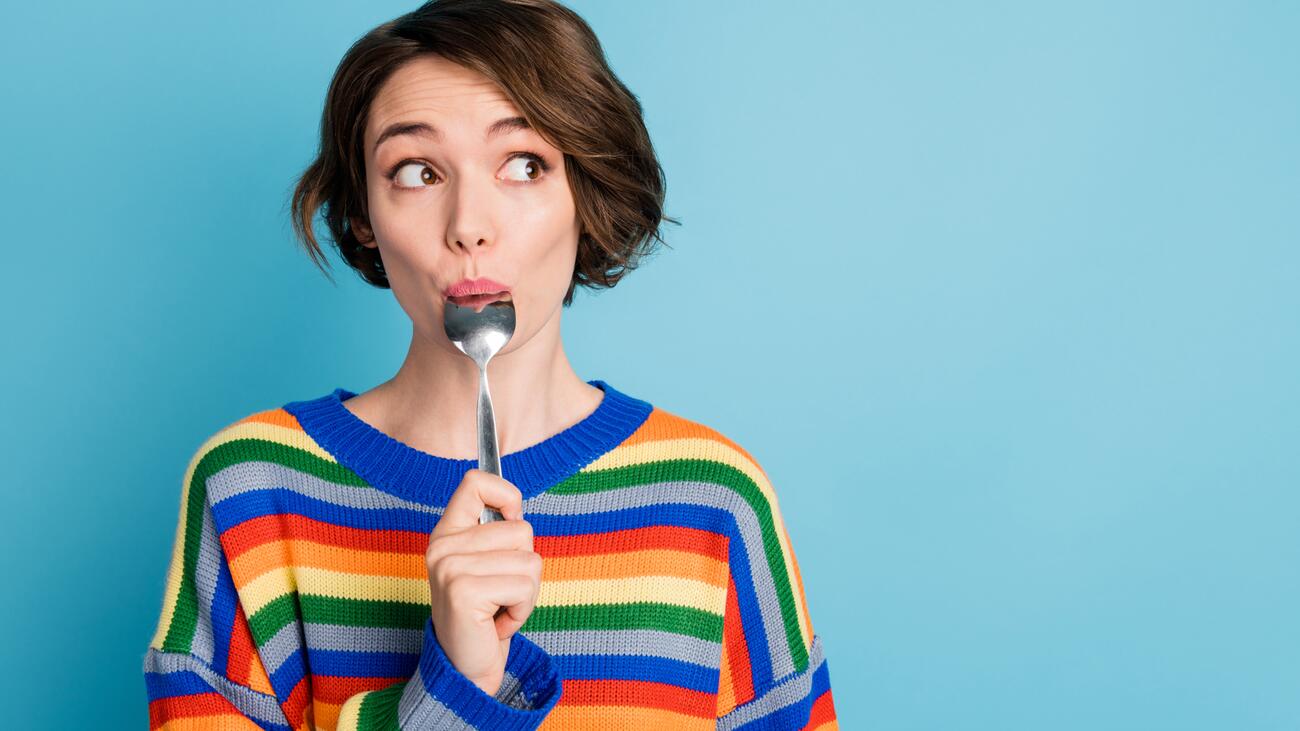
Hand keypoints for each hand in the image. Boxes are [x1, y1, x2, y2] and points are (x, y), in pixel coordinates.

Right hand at [425, 469, 542, 695]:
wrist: (466, 668)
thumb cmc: (485, 615)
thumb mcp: (489, 565)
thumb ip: (497, 533)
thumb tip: (516, 506)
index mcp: (447, 533)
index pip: (476, 482)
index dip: (506, 495)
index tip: (510, 521)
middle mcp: (442, 546)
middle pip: (521, 529)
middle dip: (525, 566)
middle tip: (500, 592)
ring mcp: (450, 568)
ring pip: (529, 560)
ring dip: (526, 592)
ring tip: (499, 607)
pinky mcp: (463, 592)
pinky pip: (524, 587)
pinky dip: (522, 609)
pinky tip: (497, 623)